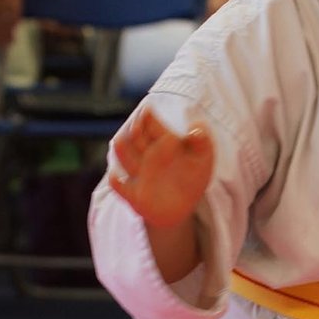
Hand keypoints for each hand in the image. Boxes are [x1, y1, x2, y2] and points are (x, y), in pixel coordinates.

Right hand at [108, 107, 216, 228]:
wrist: (182, 206)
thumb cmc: (193, 177)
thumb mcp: (203, 158)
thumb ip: (202, 142)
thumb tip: (197, 130)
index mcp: (162, 142)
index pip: (151, 124)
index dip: (147, 117)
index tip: (147, 112)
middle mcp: (147, 155)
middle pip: (135, 138)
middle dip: (134, 131)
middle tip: (137, 126)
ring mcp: (139, 174)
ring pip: (125, 158)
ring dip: (122, 150)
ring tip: (120, 142)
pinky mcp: (134, 194)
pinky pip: (120, 187)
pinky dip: (115, 182)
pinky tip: (114, 177)